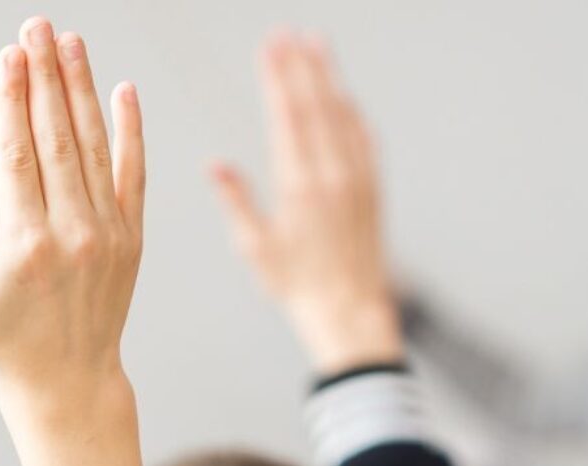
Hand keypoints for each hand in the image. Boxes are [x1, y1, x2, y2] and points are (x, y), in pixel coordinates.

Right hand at [0, 17, 152, 465]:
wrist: (70, 383)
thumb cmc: (2, 342)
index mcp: (25, 244)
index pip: (15, 154)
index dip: (10, 99)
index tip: (7, 54)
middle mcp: (72, 233)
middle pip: (55, 137)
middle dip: (44, 76)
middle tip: (35, 26)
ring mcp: (107, 234)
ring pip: (93, 146)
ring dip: (81, 89)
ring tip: (68, 40)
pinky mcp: (132, 238)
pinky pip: (133, 174)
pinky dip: (130, 131)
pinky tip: (123, 91)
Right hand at [210, 33, 400, 373]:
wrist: (350, 310)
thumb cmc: (296, 285)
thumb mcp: (256, 248)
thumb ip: (237, 203)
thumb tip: (215, 164)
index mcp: (300, 187)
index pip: (288, 118)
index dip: (278, 79)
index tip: (270, 47)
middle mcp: (333, 176)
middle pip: (316, 106)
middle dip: (300, 66)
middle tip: (287, 32)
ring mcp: (357, 179)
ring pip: (343, 115)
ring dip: (329, 77)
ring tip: (316, 43)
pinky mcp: (372, 188)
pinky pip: (364, 138)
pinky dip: (352, 110)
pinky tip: (344, 93)